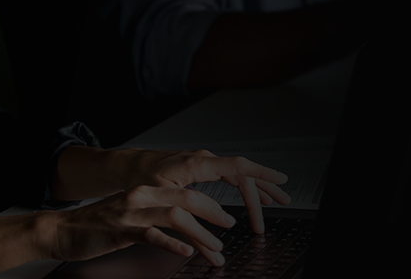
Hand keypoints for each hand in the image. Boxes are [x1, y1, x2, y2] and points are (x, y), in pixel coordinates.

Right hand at [41, 184, 236, 265]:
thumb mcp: (130, 215)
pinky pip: (152, 235)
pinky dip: (172, 243)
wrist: (63, 230)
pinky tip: (185, 251)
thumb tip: (185, 227)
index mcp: (146, 191)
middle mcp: (141, 197)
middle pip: (186, 198)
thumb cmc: (97, 227)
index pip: (186, 192)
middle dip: (213, 212)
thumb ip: (155, 217)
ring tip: (214, 248)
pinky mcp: (122, 230)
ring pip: (175, 216)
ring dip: (200, 233)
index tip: (226, 218)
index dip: (211, 204)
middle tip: (229, 227)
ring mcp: (132, 213)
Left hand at [118, 149, 290, 234]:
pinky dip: (246, 186)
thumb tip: (211, 249)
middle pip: (243, 174)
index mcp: (197, 164)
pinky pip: (231, 176)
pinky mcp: (203, 168)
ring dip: (259, 188)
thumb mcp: (165, 206)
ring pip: (239, 174)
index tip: (281, 180)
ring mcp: (205, 162)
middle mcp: (204, 160)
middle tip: (277, 208)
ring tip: (277, 201)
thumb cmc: (142, 180)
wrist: (130, 167)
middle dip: (263, 192)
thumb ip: (190, 227)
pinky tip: (256, 197)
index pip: (237, 165)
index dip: (262, 172)